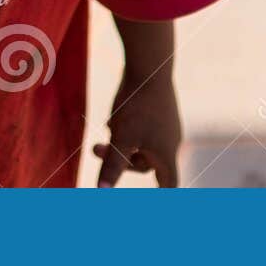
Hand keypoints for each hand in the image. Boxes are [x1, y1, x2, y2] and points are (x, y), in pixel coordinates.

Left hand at [94, 68, 181, 187]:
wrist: (149, 64)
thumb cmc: (137, 104)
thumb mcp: (121, 137)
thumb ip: (112, 165)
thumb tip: (101, 191)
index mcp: (165, 153)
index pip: (169, 185)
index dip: (162, 197)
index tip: (154, 202)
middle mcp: (169, 140)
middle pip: (145, 164)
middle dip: (120, 160)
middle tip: (95, 149)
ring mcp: (165, 123)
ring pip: (140, 144)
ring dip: (120, 142)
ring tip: (106, 128)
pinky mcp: (158, 109)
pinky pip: (141, 128)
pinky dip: (126, 128)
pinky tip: (113, 118)